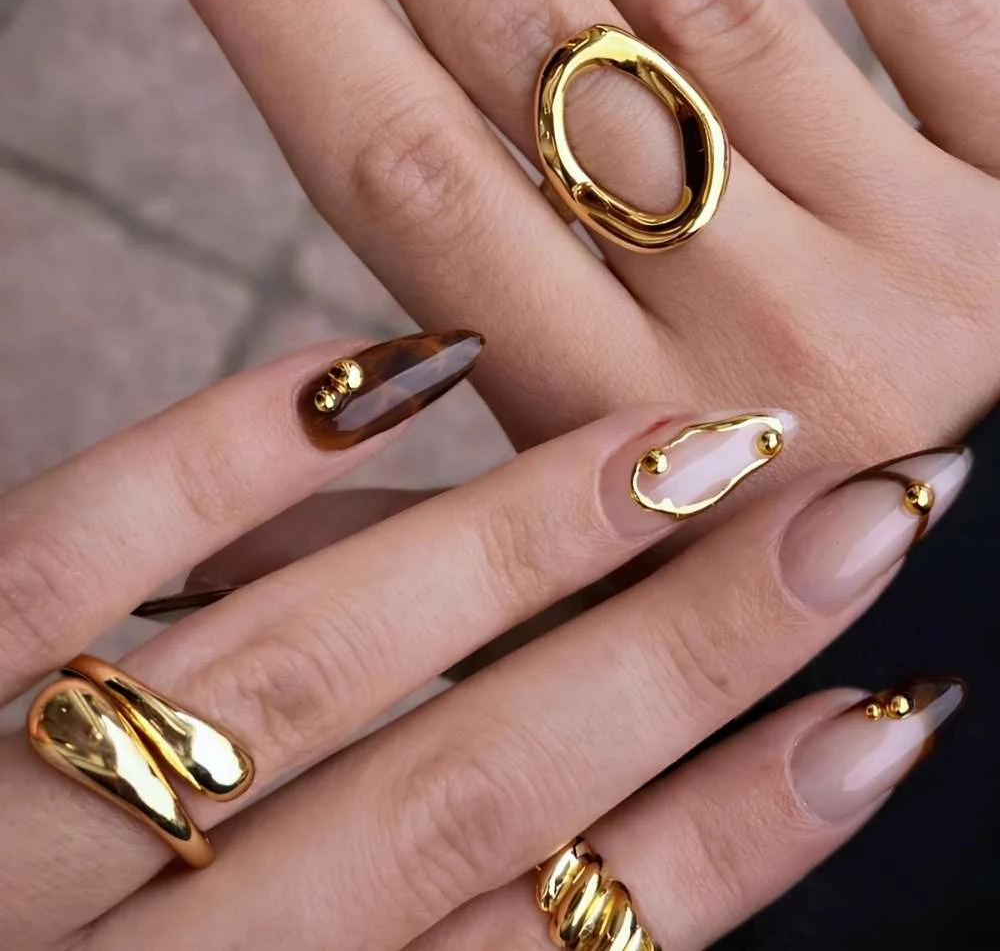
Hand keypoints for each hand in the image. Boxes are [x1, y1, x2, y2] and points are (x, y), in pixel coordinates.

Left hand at [0, 331, 968, 947]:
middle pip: (461, 796)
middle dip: (678, 656)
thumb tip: (513, 642)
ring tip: (695, 446)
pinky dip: (234, 454)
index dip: (727, 844)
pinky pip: (73, 553)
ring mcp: (12, 817)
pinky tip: (400, 366)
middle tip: (853, 516)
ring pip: (308, 678)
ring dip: (518, 549)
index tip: (879, 721)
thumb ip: (391, 875)